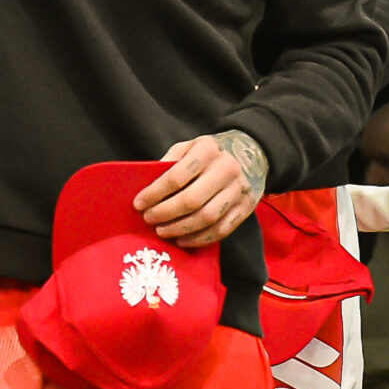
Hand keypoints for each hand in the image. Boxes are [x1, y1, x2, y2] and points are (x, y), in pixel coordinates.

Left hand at [135, 129, 269, 247]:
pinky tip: (183, 240)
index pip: (176, 176)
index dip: (154, 193)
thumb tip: (146, 189)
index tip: (138, 204)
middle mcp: (227, 168)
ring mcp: (240, 188)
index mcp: (207, 149)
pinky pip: (222, 229)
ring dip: (181, 229)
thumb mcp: (186, 148)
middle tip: (149, 220)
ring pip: (207, 217)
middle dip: (166, 213)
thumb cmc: (207, 155)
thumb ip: (168, 164)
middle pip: (191, 200)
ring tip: (162, 231)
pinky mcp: (247, 207)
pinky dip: (200, 239)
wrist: (249, 155)